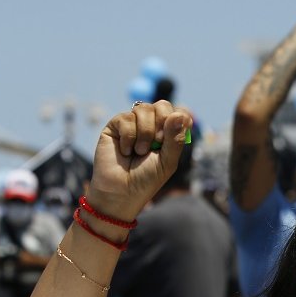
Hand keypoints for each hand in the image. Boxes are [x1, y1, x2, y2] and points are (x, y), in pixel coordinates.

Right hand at [87, 101, 191, 220]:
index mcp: (168, 133)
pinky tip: (125, 151)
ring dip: (144, 133)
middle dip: (161, 124)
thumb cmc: (146, 179)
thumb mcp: (168, 161)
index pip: (178, 112)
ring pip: (144, 109)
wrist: (120, 191)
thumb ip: (176, 138)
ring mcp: (133, 123)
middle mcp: (151, 125)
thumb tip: (181, 114)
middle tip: (156, 144)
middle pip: (162, 105)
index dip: (176, 120)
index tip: (170, 139)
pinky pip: (126, 118)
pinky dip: (128, 137)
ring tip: (139, 152)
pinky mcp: (115, 125)